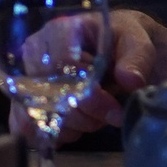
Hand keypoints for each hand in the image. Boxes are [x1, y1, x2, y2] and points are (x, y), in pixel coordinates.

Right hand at [15, 9, 166, 142]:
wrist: (121, 51)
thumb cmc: (124, 42)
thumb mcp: (138, 41)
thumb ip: (137, 57)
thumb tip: (130, 80)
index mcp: (60, 31)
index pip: (59, 67)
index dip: (87, 95)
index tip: (114, 109)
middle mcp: (36, 54)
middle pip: (46, 95)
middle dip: (82, 114)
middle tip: (110, 116)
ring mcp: (28, 79)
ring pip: (37, 115)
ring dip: (70, 127)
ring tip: (96, 120)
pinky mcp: (28, 102)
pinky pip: (28, 128)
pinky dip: (56, 135)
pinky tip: (78, 129)